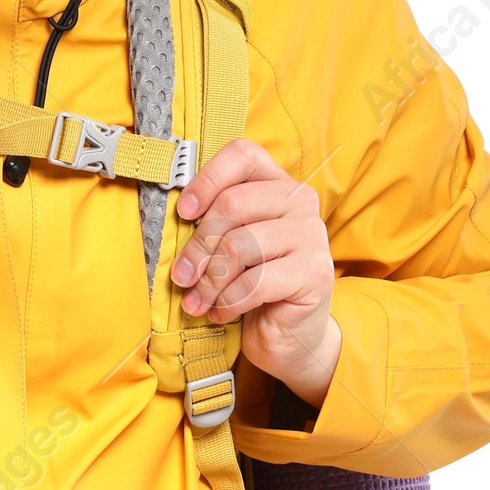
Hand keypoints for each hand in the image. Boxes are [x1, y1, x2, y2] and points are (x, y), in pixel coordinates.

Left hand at [169, 138, 341, 410]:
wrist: (288, 334)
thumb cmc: (250, 282)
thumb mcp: (229, 243)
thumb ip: (212, 221)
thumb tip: (174, 216)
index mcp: (277, 182)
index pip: (243, 155)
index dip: (207, 179)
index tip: (183, 212)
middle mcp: (301, 201)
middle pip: (234, 204)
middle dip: (198, 245)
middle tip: (180, 276)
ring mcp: (313, 235)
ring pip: (240, 246)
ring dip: (209, 281)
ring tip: (196, 301)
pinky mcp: (316, 273)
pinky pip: (255, 282)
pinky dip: (228, 301)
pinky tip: (220, 312)